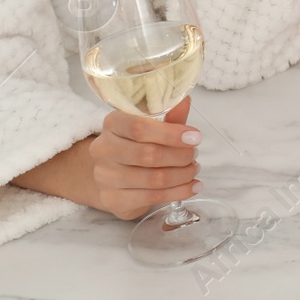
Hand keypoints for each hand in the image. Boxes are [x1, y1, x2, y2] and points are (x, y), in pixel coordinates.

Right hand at [86, 97, 200, 219]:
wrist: (112, 174)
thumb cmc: (137, 144)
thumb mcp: (153, 125)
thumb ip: (170, 115)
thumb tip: (185, 99)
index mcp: (113, 123)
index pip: (139, 128)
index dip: (171, 134)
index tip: (195, 137)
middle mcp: (104, 149)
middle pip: (148, 155)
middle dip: (180, 156)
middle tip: (194, 154)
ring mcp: (105, 177)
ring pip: (153, 179)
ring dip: (182, 175)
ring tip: (193, 169)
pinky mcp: (112, 199)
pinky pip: (152, 197)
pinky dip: (179, 192)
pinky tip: (192, 186)